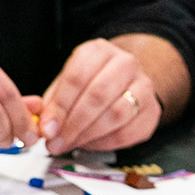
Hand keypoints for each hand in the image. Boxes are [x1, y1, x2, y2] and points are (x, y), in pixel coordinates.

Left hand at [38, 39, 160, 154]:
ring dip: (89, 135)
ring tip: (71, 143)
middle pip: (98, 95)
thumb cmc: (91, 84)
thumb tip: (42, 126)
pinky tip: (91, 143)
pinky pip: (128, 132)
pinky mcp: (152, 110)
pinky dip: (105, 142)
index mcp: (98, 51)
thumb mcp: (67, 84)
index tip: (47, 128)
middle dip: (73, 124)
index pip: (77, 77)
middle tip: (57, 141)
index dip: (60, 107)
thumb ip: (52, 104)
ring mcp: (143, 86)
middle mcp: (125, 63)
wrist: (126, 82)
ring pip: (116, 114)